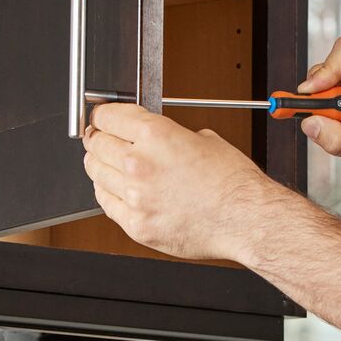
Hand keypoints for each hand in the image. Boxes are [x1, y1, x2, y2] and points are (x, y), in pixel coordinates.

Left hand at [80, 104, 283, 260]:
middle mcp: (139, 163)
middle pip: (96, 144)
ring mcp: (135, 196)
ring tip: (104, 164)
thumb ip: (171, 137)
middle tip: (99, 140)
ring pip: (96, 174)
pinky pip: (107, 204)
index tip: (101, 119)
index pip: (107, 117)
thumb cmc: (233, 183)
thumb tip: (158, 141)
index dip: (102, 116)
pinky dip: (106, 193)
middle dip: (97, 139)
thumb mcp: (205, 140)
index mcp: (155, 135)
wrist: (244, 219)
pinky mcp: (137, 224)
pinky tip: (113, 189)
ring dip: (98, 166)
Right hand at [296, 36, 340, 189]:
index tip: (312, 92)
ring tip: (334, 124)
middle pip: (334, 61)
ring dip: (322, 101)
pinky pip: (325, 90)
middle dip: (320, 88)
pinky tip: (334, 124)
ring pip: (326, 76)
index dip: (327, 69)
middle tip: (313, 112)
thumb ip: (338, 138)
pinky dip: (322, 107)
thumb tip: (311, 123)